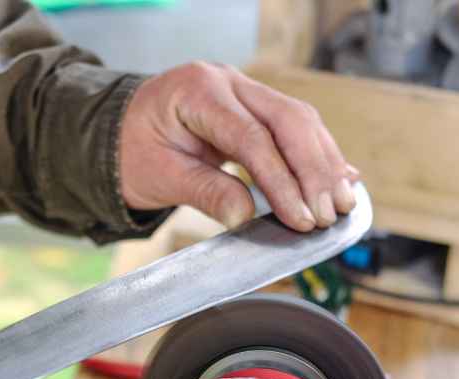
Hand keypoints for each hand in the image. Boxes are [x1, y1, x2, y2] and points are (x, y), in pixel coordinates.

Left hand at [120, 62, 358, 231]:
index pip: (253, 138)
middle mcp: (229, 82)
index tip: (301, 217)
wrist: (116, 135)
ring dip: (325, 164)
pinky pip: (295, 129)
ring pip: (300, 121)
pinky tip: (341, 179)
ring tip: (342, 204)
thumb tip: (246, 217)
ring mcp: (244, 90)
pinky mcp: (254, 108)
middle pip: (289, 121)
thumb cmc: (131, 152)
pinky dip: (317, 156)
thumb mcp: (159, 176)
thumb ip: (205, 192)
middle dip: (315, 171)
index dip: (282, 181)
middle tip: (330, 213)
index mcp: (199, 91)